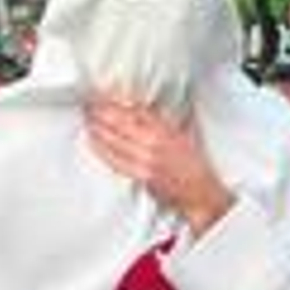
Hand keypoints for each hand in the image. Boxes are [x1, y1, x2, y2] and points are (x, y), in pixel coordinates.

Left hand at [84, 98, 232, 235]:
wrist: (202, 193)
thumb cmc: (194, 165)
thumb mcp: (184, 135)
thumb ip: (163, 121)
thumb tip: (141, 108)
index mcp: (167, 129)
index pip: (134, 109)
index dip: (114, 101)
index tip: (102, 96)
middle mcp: (155, 143)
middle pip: (118, 121)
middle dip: (100, 111)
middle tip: (89, 105)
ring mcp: (146, 160)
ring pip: (112, 140)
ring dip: (96, 128)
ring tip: (88, 120)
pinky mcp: (141, 175)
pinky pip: (114, 160)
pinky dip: (101, 148)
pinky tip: (93, 141)